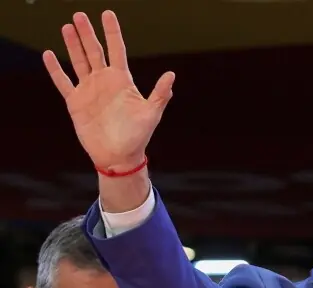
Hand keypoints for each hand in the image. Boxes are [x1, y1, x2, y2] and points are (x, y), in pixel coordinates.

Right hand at [43, 11, 173, 170]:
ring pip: (78, 61)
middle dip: (87, 33)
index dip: (112, 32)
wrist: (119, 156)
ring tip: (66, 27)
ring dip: (72, 45)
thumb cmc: (138, 136)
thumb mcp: (151, 113)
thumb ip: (160, 94)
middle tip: (79, 14)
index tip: (107, 14)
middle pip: (94, 51)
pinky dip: (56, 69)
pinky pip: (63, 82)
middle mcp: (104, 81)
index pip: (116, 50)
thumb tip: (171, 75)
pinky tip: (49, 55)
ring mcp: (89, 90)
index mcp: (122, 80)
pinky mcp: (75, 102)